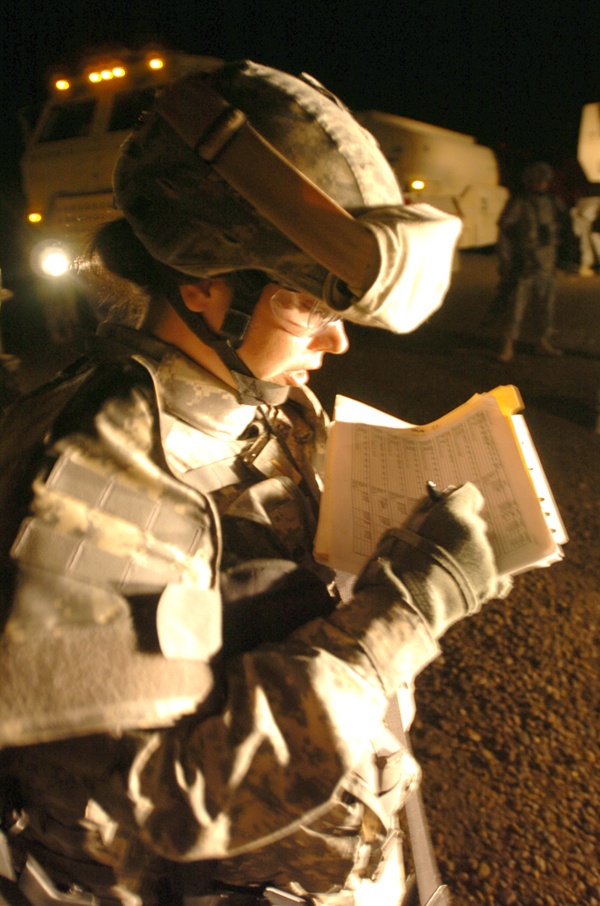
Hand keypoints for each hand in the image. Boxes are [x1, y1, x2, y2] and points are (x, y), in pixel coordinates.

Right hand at [367, 482, 511, 636]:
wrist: (407, 600)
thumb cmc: (398, 561)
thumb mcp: (405, 527)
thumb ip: (424, 509)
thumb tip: (438, 501)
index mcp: (453, 512)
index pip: (469, 494)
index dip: (460, 502)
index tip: (453, 508)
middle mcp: (475, 531)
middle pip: (476, 525)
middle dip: (462, 532)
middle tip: (442, 545)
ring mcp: (486, 558)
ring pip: (482, 551)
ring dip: (470, 556)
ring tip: (446, 572)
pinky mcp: (490, 584)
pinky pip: (498, 577)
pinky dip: (487, 577)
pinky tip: (475, 580)